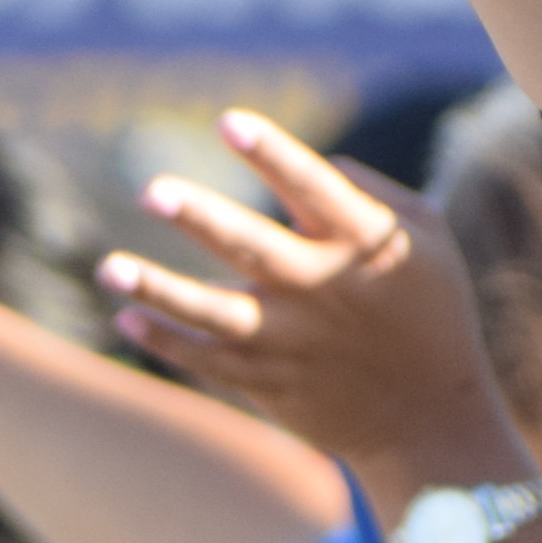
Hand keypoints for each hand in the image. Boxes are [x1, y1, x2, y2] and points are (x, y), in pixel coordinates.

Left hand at [98, 112, 501, 480]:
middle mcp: (323, 288)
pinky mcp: (271, 382)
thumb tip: (321, 160)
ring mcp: (292, 339)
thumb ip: (375, 193)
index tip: (229, 122)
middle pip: (251, 247)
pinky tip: (127, 317)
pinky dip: (167, 341)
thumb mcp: (429, 241)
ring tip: (110, 268)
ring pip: (214, 313)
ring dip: (160, 290)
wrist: (431, 420)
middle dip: (200, 218)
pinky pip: (208, 361)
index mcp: (364, 243)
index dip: (271, 153)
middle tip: (152, 192)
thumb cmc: (432, 314)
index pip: (312, 187)